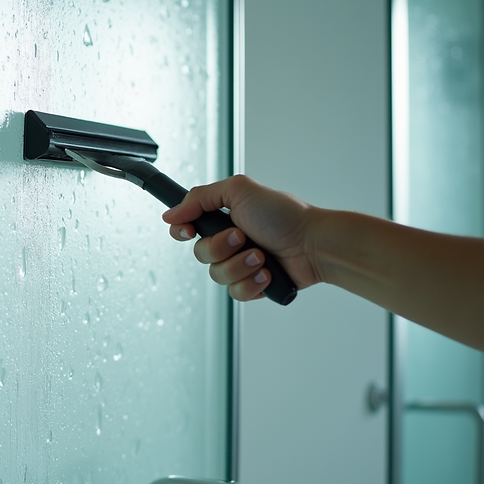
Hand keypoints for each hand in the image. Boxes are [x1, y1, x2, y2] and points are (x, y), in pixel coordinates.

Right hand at [161, 175, 322, 300]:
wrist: (313, 244)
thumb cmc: (284, 215)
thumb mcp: (238, 191)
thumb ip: (199, 198)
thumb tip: (171, 213)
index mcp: (223, 217)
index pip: (186, 227)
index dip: (181, 231)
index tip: (189, 231)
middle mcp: (229, 241)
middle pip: (200, 254)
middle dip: (220, 248)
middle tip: (243, 237)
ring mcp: (240, 264)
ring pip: (217, 276)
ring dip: (240, 265)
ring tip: (261, 256)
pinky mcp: (252, 285)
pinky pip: (235, 293)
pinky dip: (252, 282)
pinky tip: (267, 273)